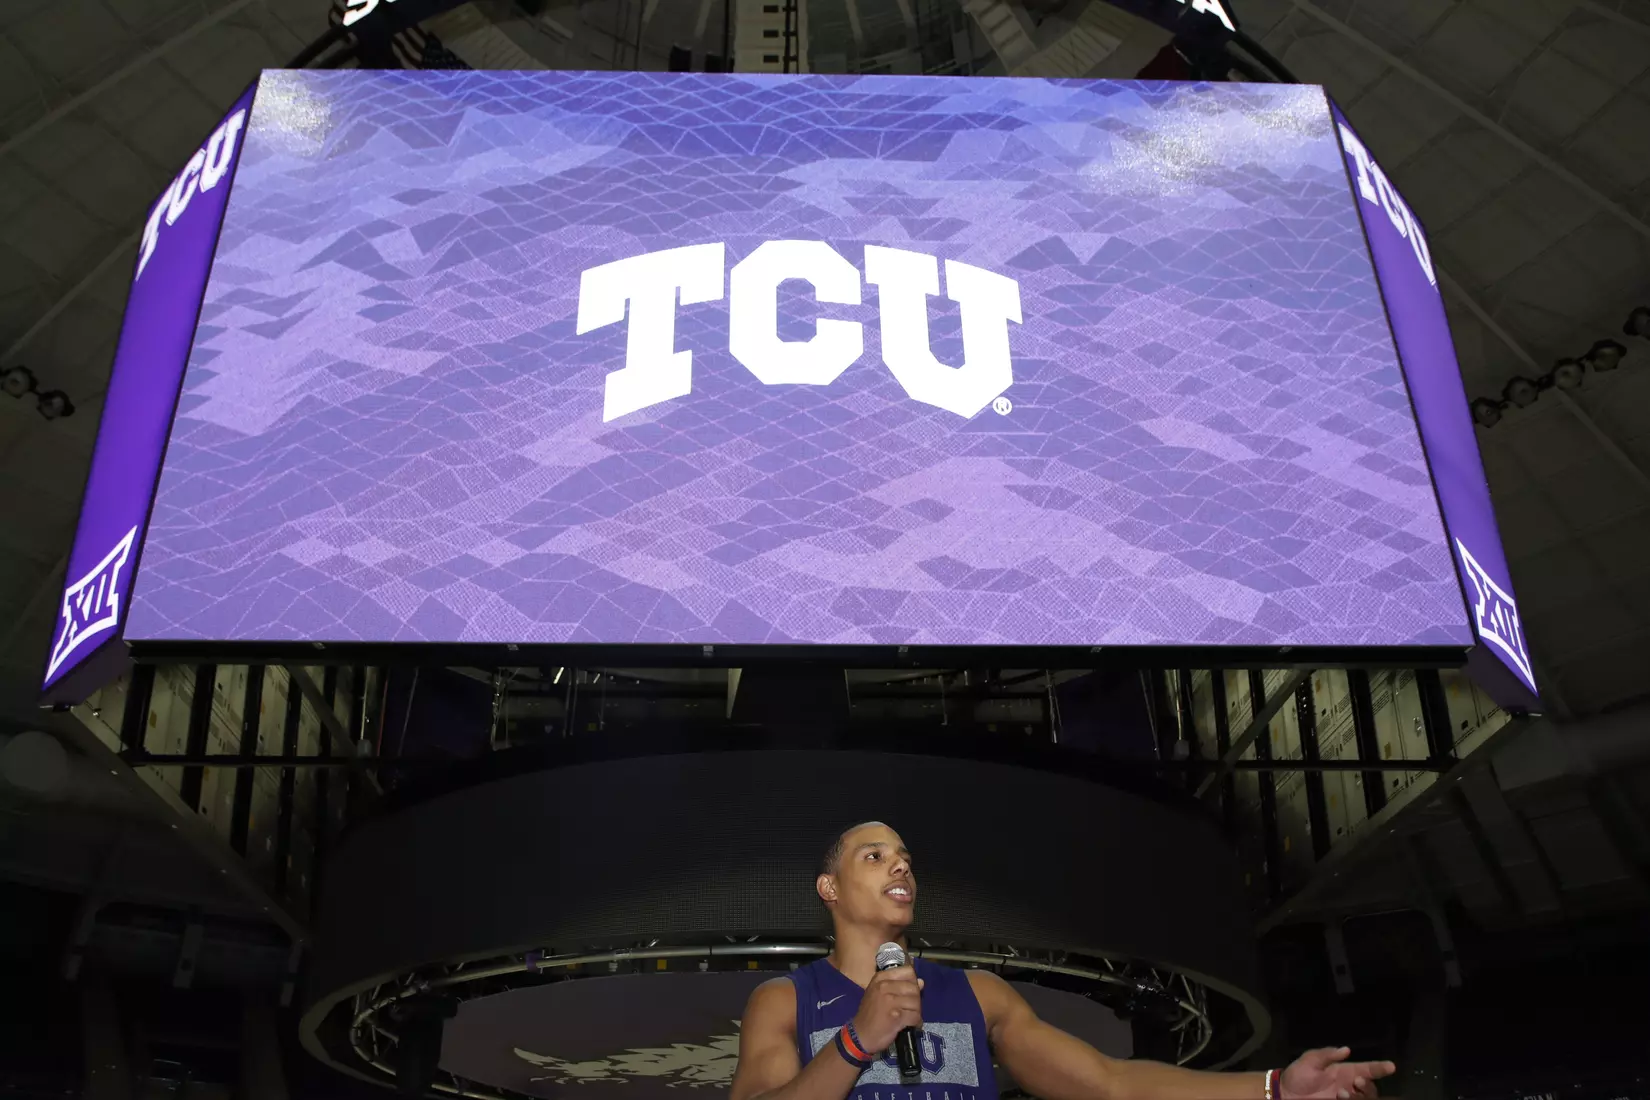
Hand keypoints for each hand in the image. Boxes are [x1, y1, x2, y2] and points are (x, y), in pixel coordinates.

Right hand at [851, 965, 923, 1053]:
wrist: (860, 1035)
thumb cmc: (870, 1013)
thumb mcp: (879, 994)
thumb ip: (899, 985)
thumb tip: (921, 982)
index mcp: (880, 978)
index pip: (908, 971)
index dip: (912, 982)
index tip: (908, 992)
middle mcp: (884, 986)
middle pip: (914, 988)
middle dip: (916, 1000)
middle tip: (909, 1008)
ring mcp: (890, 1001)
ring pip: (916, 1002)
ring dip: (916, 1012)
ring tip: (908, 1017)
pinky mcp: (896, 1016)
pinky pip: (915, 1016)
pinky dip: (916, 1022)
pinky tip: (909, 1024)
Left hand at [1281, 1047, 1395, 1099]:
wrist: (1285, 1094)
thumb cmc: (1298, 1075)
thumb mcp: (1309, 1061)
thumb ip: (1326, 1055)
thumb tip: (1346, 1049)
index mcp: (1344, 1071)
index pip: (1366, 1069)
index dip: (1379, 1068)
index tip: (1391, 1067)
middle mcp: (1349, 1085)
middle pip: (1371, 1088)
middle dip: (1369, 1086)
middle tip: (1357, 1082)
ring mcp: (1345, 1097)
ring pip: (1365, 1099)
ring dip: (1359, 1097)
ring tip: (1341, 1093)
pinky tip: (1340, 1097)